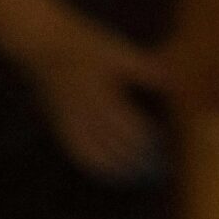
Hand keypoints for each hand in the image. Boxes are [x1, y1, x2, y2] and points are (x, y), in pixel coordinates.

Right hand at [25, 18, 168, 178]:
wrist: (44, 44)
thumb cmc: (84, 44)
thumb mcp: (116, 50)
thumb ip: (144, 68)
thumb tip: (173, 81)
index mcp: (101, 94)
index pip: (129, 127)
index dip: (148, 141)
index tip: (164, 148)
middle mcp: (85, 113)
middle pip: (115, 144)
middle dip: (137, 159)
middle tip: (157, 169)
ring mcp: (70, 123)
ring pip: (96, 153)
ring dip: (117, 167)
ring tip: (136, 175)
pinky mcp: (59, 126)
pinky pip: (78, 153)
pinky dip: (95, 165)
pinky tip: (107, 170)